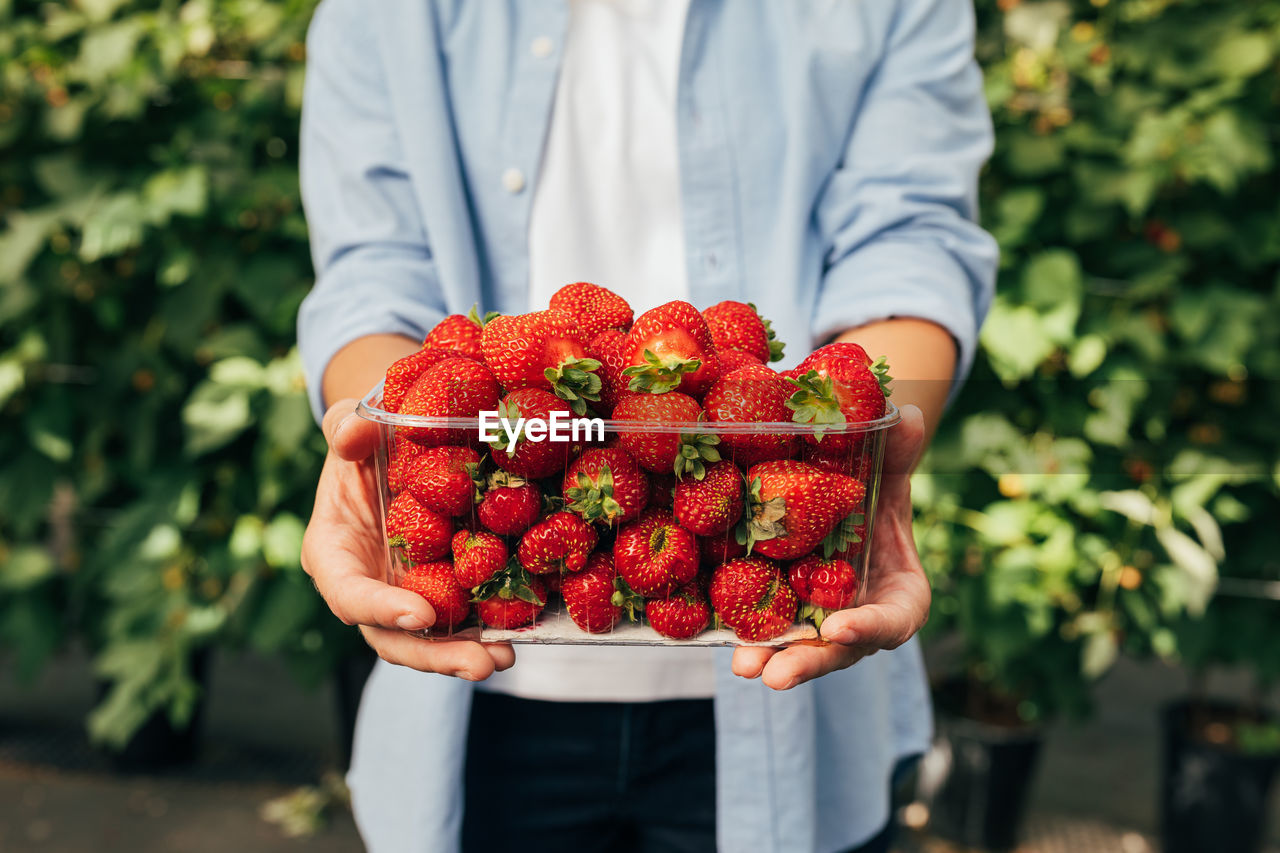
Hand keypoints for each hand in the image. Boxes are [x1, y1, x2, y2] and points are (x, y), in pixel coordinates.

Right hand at [300, 399, 514, 680]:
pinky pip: (460, 617)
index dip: (380, 608)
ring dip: (465, 654)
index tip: (419, 613)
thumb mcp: (350, 425)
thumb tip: (354, 433)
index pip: (348, 593)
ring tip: (505, 658)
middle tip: (479, 663)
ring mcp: (403, 593)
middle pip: (392, 635)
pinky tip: (521, 634)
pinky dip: (487, 630)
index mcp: (333, 551)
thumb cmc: (366, 437)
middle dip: (434, 655)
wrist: (392, 445)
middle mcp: (366, 585)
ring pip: (428, 639)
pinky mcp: (438, 590)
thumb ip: (344, 428)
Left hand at [730, 404, 929, 689]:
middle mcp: (859, 616)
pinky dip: (741, 630)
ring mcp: (819, 620)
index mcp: (898, 593)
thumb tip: (908, 414)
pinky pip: (763, 624)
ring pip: (796, 646)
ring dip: (768, 657)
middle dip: (807, 662)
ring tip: (742, 667)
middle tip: (774, 674)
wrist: (843, 499)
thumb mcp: (887, 472)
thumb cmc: (875, 492)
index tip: (842, 628)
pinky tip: (709, 632)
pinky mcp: (782, 611)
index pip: (893, 620)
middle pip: (837, 649)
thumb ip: (898, 451)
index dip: (870, 627)